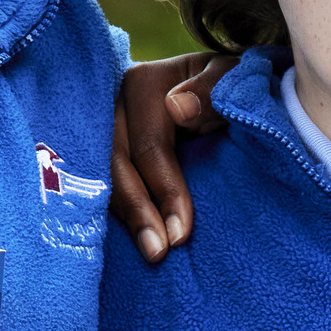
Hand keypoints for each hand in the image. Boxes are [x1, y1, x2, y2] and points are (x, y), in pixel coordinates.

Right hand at [110, 52, 231, 264]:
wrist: (219, 89)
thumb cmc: (229, 85)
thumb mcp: (232, 77)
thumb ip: (212, 88)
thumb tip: (177, 108)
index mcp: (144, 85)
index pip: (149, 147)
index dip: (166, 192)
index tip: (182, 234)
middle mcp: (114, 104)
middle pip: (115, 164)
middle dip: (137, 212)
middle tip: (158, 253)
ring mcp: (102, 127)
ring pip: (100, 176)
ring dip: (123, 218)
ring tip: (148, 254)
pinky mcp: (100, 148)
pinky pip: (98, 182)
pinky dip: (114, 212)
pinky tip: (127, 243)